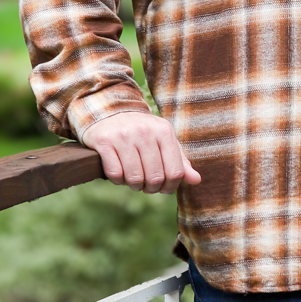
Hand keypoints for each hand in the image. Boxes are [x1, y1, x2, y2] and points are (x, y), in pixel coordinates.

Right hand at [83, 112, 201, 193]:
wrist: (110, 112)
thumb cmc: (142, 133)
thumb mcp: (164, 142)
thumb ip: (180, 161)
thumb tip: (196, 180)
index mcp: (164, 131)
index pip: (175, 172)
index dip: (170, 187)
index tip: (163, 188)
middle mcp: (145, 131)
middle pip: (155, 178)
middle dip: (151, 188)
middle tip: (146, 185)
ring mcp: (123, 135)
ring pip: (135, 178)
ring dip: (134, 186)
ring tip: (133, 180)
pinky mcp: (104, 141)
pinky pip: (115, 174)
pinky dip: (118, 181)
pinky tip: (119, 174)